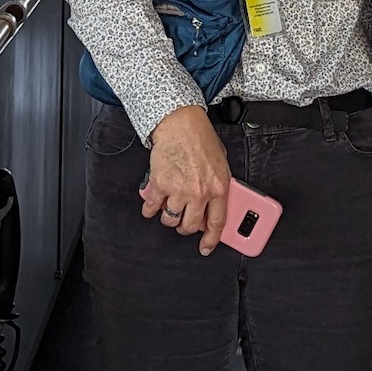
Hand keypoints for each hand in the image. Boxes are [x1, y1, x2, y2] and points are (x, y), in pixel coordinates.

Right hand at [141, 107, 232, 252]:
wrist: (180, 123)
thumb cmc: (200, 138)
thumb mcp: (221, 164)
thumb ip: (218, 187)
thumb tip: (214, 205)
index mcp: (218, 188)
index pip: (217, 223)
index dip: (212, 239)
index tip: (206, 247)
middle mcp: (199, 192)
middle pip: (190, 225)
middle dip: (185, 227)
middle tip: (183, 222)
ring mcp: (178, 190)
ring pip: (170, 219)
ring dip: (169, 218)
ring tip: (169, 209)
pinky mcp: (160, 184)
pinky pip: (152, 207)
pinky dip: (150, 209)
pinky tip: (152, 206)